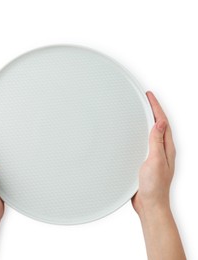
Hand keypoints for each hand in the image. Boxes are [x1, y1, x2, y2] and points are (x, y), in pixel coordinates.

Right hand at [132, 91, 175, 214]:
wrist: (150, 204)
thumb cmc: (154, 187)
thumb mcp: (156, 162)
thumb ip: (157, 142)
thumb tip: (160, 123)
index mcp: (166, 148)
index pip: (162, 122)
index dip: (155, 107)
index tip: (148, 95)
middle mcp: (162, 149)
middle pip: (158, 124)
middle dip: (153, 109)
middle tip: (145, 99)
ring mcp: (155, 154)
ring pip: (152, 132)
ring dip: (147, 119)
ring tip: (141, 110)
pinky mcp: (147, 160)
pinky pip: (145, 141)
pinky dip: (141, 132)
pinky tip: (136, 132)